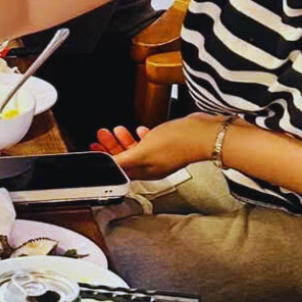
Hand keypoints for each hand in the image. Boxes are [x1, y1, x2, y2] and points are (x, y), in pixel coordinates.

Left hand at [90, 114, 222, 179]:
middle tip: (101, 135)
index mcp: (145, 172)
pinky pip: (150, 141)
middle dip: (112, 146)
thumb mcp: (142, 152)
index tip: (96, 149)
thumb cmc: (178, 143)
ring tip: (115, 129)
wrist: (205, 132)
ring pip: (137, 148)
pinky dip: (141, 136)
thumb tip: (108, 167)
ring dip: (124, 139)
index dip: (106, 159)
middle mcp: (153, 166)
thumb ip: (123, 160)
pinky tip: (139, 129)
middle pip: (126, 158)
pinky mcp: (169, 143)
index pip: (119, 169)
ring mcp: (162, 155)